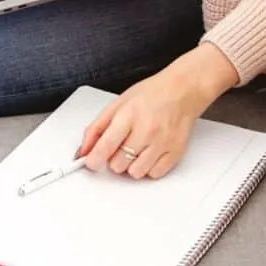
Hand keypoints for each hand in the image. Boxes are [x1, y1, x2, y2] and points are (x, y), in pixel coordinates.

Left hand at [77, 44, 238, 179]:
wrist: (182, 91)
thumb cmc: (150, 95)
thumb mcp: (117, 104)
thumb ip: (97, 128)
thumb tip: (83, 151)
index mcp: (129, 115)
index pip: (106, 146)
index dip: (94, 159)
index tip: (91, 162)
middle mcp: (146, 130)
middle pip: (118, 164)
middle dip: (114, 158)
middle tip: (120, 146)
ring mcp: (162, 143)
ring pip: (135, 173)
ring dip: (130, 165)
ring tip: (135, 149)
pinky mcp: (176, 152)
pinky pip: (154, 174)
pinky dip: (148, 168)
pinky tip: (149, 153)